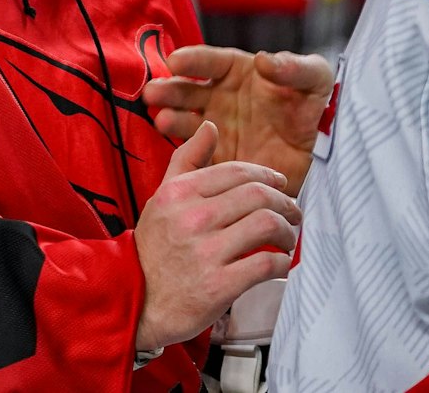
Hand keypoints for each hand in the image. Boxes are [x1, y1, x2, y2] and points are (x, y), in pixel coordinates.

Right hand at [134, 121, 298, 352]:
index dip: (269, 176)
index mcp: (180, 193)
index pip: (239, 172)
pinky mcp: (218, 286)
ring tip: (288, 238)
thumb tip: (211, 126)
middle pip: (259, 195)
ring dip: (288, 231)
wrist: (135, 301)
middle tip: (293, 213)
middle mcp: (193, 219)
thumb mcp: (162, 197)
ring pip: (268, 225)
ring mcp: (206, 253)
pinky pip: (266, 264)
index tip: (281, 185)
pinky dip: (282, 263)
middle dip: (286, 203)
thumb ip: (187, 159)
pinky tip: (280, 263)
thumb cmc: (154, 248)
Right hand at [144, 46, 333, 191]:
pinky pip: (198, 155)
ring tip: (162, 120)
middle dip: (170, 90)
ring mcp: (217, 129)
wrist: (321, 155)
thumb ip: (295, 67)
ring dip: (172, 118)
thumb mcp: (315, 79)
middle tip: (152, 92)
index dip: (193, 60)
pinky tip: (179, 150)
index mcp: (238, 73)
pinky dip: (187, 153)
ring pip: (187, 121)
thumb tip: (265, 60)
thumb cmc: (313, 106)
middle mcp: (220, 98)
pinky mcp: (219, 158)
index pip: (211, 62)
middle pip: (189, 90)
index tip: (175, 61)